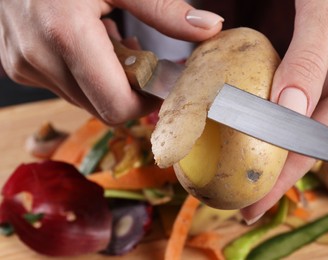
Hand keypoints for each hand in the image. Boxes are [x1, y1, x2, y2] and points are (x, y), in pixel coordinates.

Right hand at [0, 0, 222, 123]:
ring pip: (84, 100)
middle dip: (128, 89)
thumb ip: (163, 9)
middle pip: (102, 108)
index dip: (144, 102)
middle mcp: (39, 57)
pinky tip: (87, 43)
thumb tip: (210, 29)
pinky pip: (64, 88)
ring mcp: (25, 64)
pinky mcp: (18, 66)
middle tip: (138, 55)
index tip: (160, 83)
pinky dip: (84, 74)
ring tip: (109, 40)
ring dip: (106, 80)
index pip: (116, 105)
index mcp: (66, 34)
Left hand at [241, 0, 327, 223]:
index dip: (285, 175)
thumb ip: (311, 59)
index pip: (317, 140)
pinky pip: (291, 97)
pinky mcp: (315, 64)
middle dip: (277, 173)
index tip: (256, 203)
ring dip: (271, 149)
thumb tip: (287, 113)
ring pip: (299, 123)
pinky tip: (249, 129)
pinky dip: (268, 116)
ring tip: (242, 174)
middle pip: (308, 140)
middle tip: (244, 202)